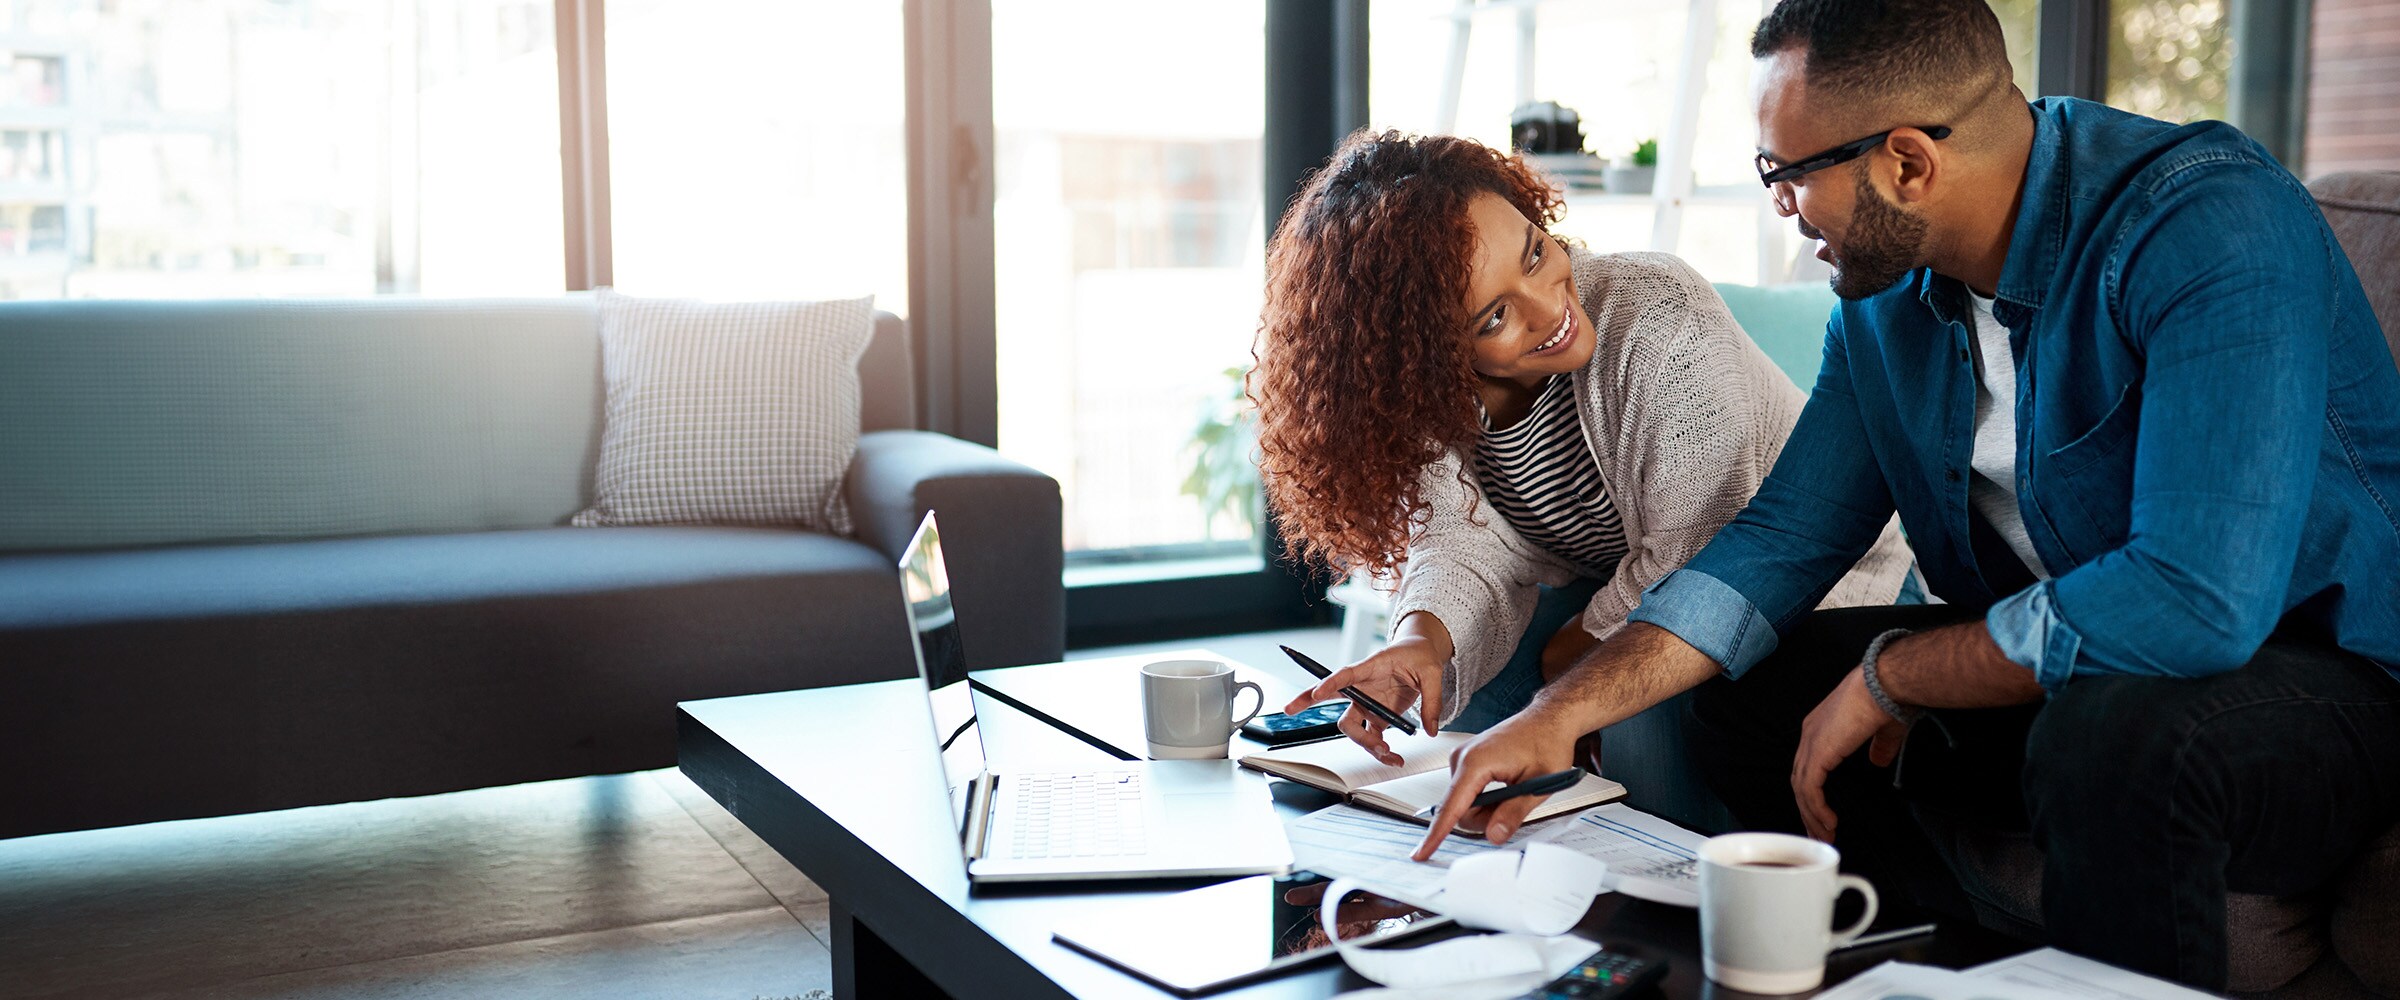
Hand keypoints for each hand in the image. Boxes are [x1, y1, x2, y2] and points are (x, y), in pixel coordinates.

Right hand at [1284, 636, 1447, 765]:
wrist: (1420, 656)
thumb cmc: (1419, 656)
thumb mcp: (1431, 672)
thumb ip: (1431, 699)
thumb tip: (1430, 728)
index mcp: (1370, 667)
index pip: (1345, 675)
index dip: (1329, 684)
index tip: (1317, 694)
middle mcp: (1363, 688)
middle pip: (1336, 703)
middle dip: (1330, 718)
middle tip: (1349, 734)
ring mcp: (1368, 705)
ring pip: (1354, 728)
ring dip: (1366, 744)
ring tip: (1388, 754)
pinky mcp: (1378, 717)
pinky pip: (1373, 738)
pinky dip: (1381, 752)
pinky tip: (1394, 759)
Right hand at [1410, 712, 1574, 859]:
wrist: (1548, 719)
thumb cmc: (1546, 742)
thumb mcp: (1539, 783)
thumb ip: (1513, 813)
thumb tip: (1493, 835)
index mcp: (1475, 762)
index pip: (1451, 807)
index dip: (1437, 834)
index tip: (1421, 853)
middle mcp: (1462, 758)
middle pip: (1459, 810)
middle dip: (1485, 819)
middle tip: (1516, 805)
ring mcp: (1462, 758)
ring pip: (1464, 804)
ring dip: (1488, 808)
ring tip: (1514, 791)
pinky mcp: (1467, 761)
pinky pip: (1468, 792)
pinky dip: (1485, 799)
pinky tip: (1505, 787)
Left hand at [1791, 666, 1908, 842]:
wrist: (1887, 684)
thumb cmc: (1887, 699)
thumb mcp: (1882, 731)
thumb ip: (1878, 748)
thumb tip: (1878, 762)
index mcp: (1821, 728)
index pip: (1809, 767)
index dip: (1813, 793)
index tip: (1823, 815)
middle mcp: (1810, 735)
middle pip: (1800, 781)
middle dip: (1808, 811)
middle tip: (1818, 834)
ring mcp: (1812, 743)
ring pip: (1802, 789)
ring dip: (1812, 816)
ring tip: (1824, 836)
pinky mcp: (1819, 751)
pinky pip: (1810, 788)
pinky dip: (1817, 808)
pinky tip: (1828, 822)